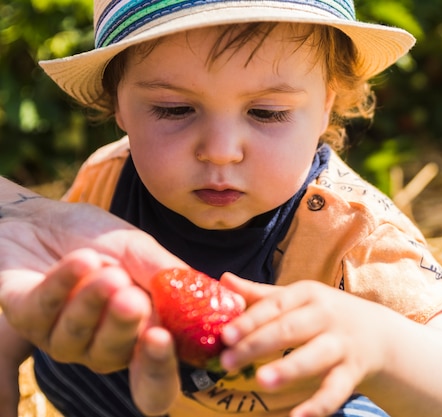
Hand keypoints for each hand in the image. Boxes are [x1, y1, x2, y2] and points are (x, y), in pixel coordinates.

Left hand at [0, 187, 184, 414]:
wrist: (50, 216)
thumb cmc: (102, 239)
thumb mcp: (143, 252)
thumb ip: (170, 277)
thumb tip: (216, 298)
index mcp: (136, 337)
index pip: (152, 380)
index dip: (157, 371)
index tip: (162, 339)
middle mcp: (98, 347)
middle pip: (113, 357)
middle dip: (123, 326)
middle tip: (132, 296)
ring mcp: (59, 337)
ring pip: (75, 338)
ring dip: (92, 300)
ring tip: (105, 267)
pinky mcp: (24, 316)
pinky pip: (44, 309)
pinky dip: (65, 282)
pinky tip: (82, 259)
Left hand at [218, 273, 390, 416]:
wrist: (379, 334)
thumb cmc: (325, 314)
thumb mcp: (298, 298)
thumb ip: (261, 294)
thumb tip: (224, 281)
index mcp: (308, 294)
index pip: (275, 305)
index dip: (250, 320)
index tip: (225, 334)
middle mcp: (325, 316)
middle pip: (289, 329)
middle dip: (258, 344)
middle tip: (228, 360)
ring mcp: (341, 343)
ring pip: (314, 356)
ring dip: (289, 368)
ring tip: (262, 380)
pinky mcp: (352, 371)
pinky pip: (335, 389)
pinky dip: (319, 405)